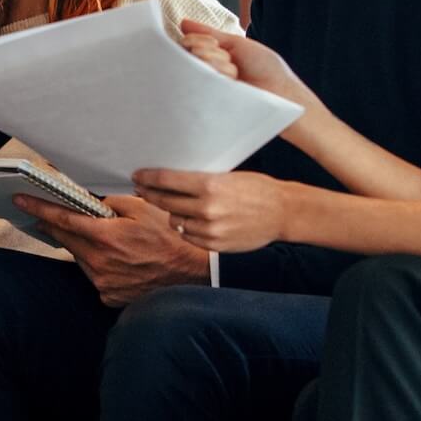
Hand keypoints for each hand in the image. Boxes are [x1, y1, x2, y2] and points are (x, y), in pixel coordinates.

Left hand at [18, 193, 211, 306]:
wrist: (194, 273)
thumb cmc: (171, 238)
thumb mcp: (142, 208)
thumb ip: (110, 201)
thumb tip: (87, 199)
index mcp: (106, 237)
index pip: (62, 219)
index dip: (39, 208)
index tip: (20, 201)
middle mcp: (99, 262)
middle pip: (66, 239)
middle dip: (56, 225)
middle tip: (48, 215)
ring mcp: (103, 282)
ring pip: (80, 257)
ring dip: (84, 246)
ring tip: (107, 240)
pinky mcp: (109, 296)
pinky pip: (94, 275)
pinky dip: (99, 265)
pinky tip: (118, 260)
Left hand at [130, 168, 293, 252]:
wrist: (283, 213)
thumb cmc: (257, 189)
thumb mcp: (227, 176)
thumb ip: (199, 180)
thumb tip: (168, 179)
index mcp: (210, 185)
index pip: (166, 180)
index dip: (148, 177)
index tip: (138, 176)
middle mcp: (207, 208)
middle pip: (164, 201)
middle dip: (150, 193)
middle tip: (141, 189)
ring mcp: (210, 229)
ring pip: (174, 220)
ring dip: (172, 212)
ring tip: (176, 205)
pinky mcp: (214, 244)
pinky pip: (187, 235)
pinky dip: (186, 228)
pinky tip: (192, 220)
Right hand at [176, 20, 319, 112]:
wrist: (281, 94)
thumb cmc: (266, 69)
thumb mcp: (237, 44)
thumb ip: (209, 33)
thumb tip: (183, 22)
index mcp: (211, 57)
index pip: (187, 44)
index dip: (196, 40)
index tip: (215, 44)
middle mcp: (204, 72)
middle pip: (187, 54)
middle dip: (209, 52)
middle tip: (229, 61)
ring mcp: (204, 89)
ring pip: (192, 67)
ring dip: (215, 65)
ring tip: (234, 75)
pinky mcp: (206, 103)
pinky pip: (195, 85)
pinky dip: (214, 77)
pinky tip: (228, 83)